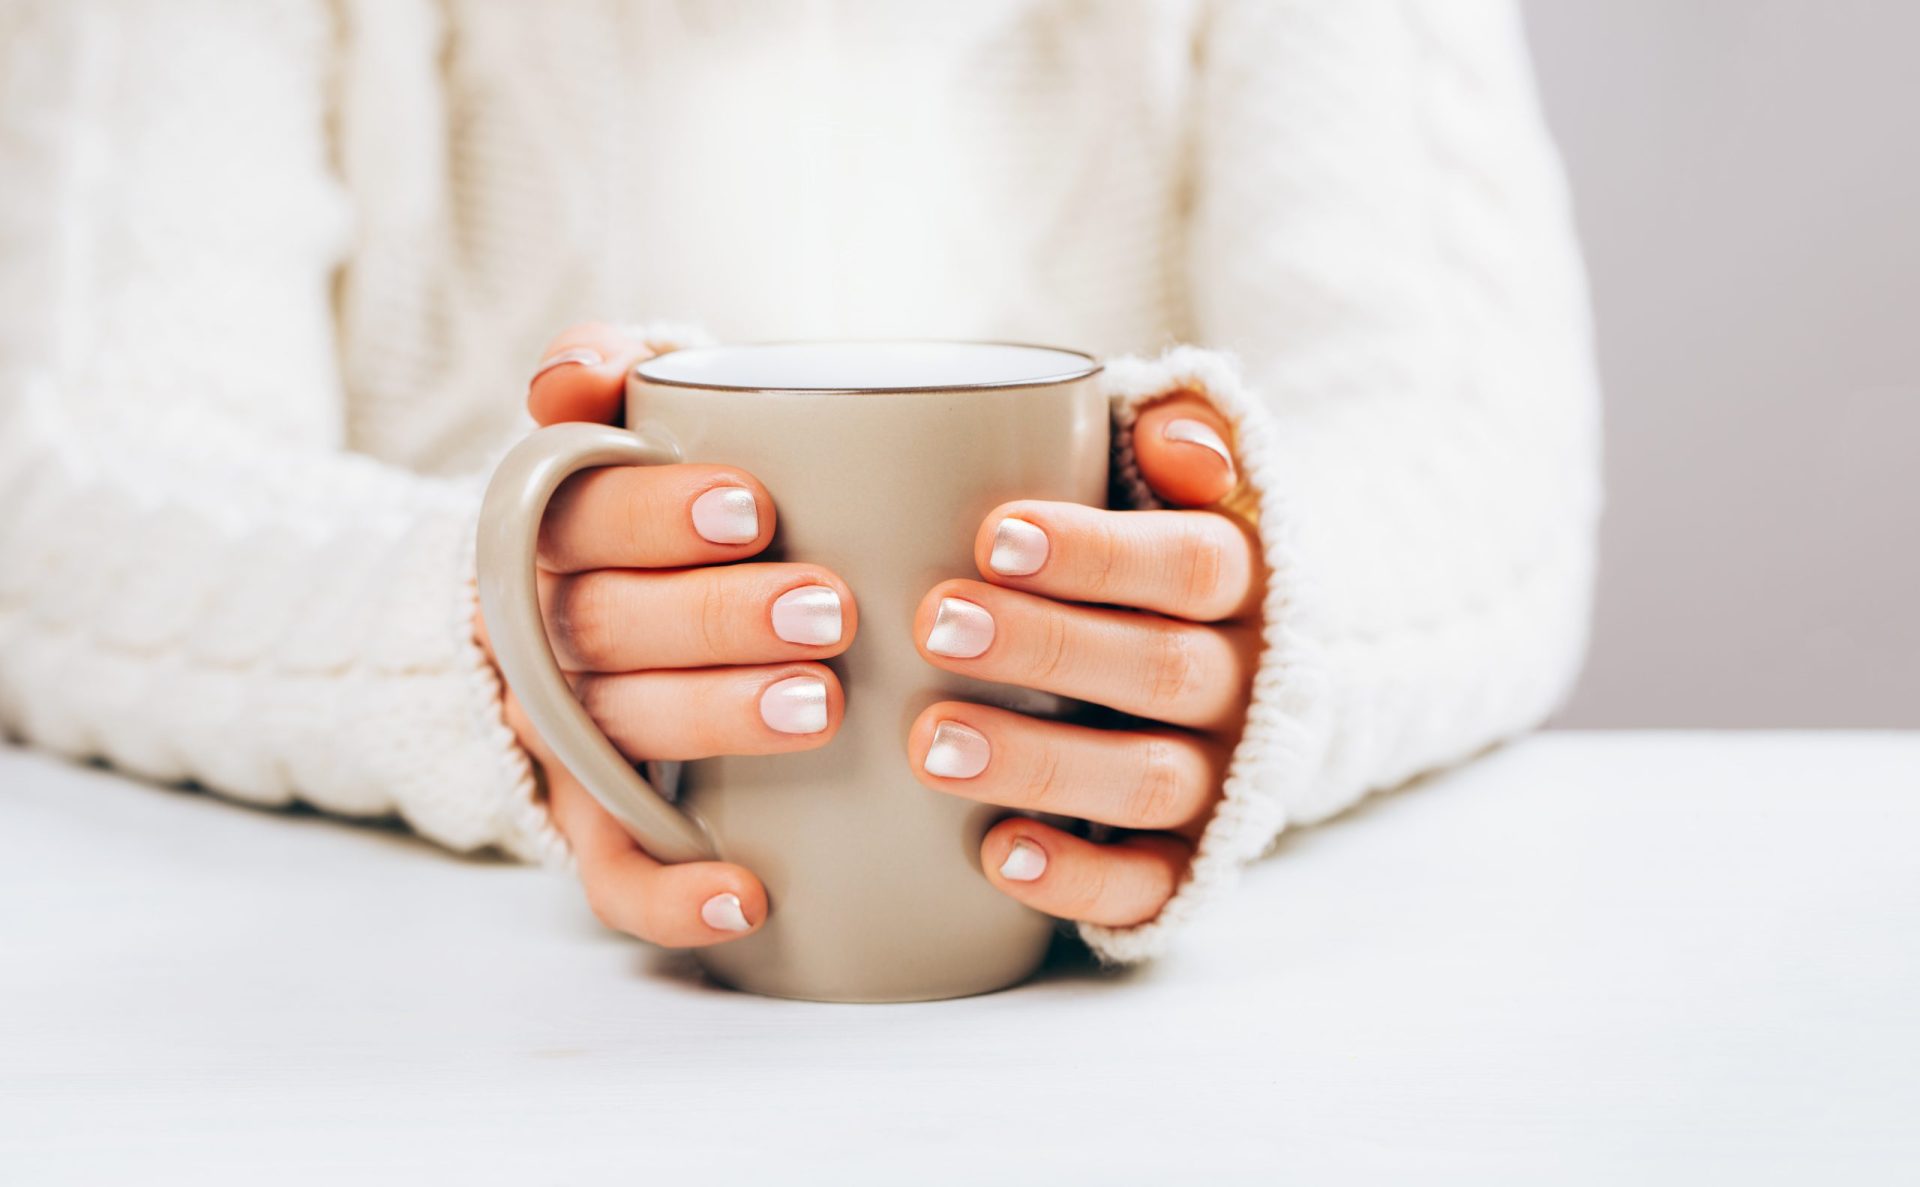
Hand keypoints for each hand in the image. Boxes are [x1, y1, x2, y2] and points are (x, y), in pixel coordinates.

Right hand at [482, 323, 857, 947]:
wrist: (578, 601)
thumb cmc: (646, 499)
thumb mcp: (628, 414)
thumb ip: (610, 364)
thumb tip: (567, 376)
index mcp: (550, 529)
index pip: (583, 515)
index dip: (658, 514)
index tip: (755, 508)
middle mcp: (540, 634)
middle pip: (606, 628)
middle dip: (715, 618)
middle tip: (830, 609)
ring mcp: (558, 734)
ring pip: (613, 736)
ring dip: (714, 722)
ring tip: (823, 705)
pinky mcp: (584, 819)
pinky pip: (606, 872)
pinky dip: (666, 895)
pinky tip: (748, 896)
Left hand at [909, 397, 1259, 927]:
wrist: (1239, 674)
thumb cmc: (1153, 556)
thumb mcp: (1177, 483)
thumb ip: (1180, 437)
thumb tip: (1180, 443)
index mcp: (1244, 582)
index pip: (1193, 563)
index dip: (1100, 553)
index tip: (995, 536)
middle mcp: (1244, 683)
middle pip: (1163, 669)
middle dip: (1048, 648)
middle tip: (937, 625)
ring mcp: (1221, 777)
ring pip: (1149, 780)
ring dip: (1043, 763)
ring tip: (933, 745)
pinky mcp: (1189, 858)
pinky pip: (1147, 883)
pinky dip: (1078, 878)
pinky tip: (999, 854)